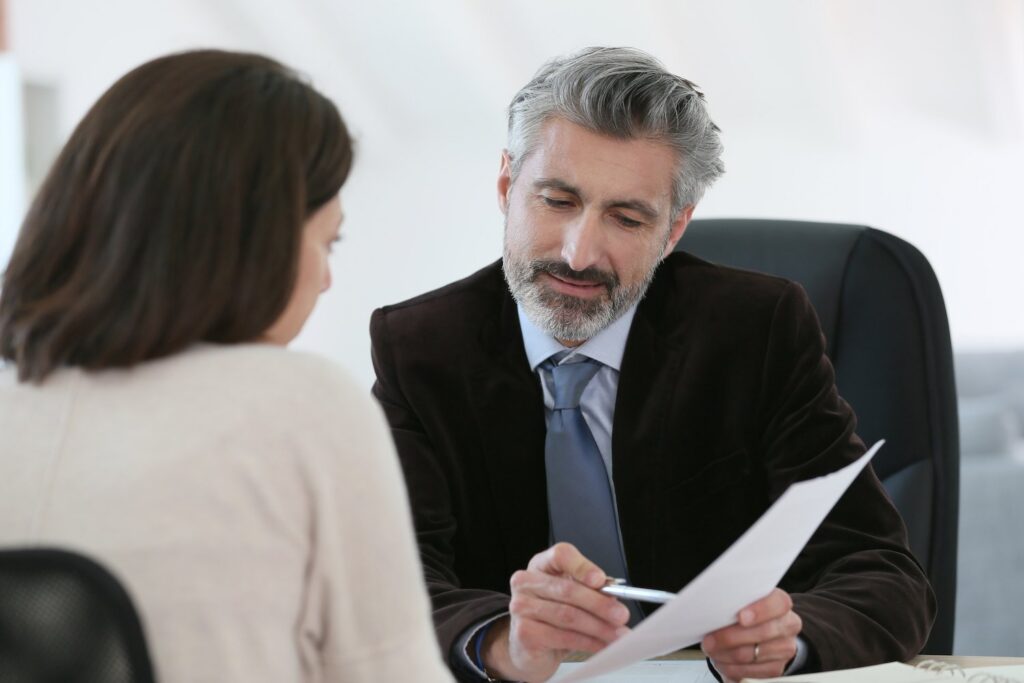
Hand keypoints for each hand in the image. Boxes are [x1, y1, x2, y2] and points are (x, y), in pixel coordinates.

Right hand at [482, 542, 630, 681]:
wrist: (529, 647)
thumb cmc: (552, 616)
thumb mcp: (572, 597)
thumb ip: (590, 590)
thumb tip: (614, 594)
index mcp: (541, 565)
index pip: (561, 555)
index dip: (582, 567)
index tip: (601, 580)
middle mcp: (526, 582)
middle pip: (568, 589)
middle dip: (600, 604)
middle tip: (621, 615)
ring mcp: (521, 607)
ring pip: (568, 615)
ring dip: (598, 627)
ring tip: (617, 634)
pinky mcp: (524, 633)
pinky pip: (563, 637)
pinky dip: (588, 642)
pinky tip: (601, 644)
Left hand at [701, 588, 801, 682]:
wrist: (759, 634)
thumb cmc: (746, 613)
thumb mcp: (743, 602)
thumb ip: (735, 602)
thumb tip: (714, 607)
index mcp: (781, 603)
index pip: (778, 603)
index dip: (760, 610)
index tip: (741, 617)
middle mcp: (788, 625)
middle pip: (762, 632)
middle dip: (729, 638)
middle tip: (709, 640)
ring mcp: (785, 648)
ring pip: (751, 654)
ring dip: (725, 654)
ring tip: (712, 650)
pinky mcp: (777, 668)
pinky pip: (750, 671)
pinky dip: (730, 668)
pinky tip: (721, 661)